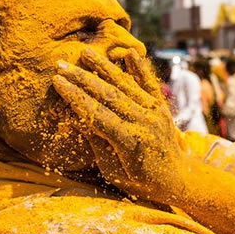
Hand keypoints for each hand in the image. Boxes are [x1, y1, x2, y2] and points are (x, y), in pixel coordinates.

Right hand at [52, 48, 187, 202]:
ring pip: (126, 85)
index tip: (57, 82)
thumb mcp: (114, 171)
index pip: (96, 114)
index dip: (75, 97)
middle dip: (82, 78)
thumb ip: (98, 145)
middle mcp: (143, 122)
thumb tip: (77, 118)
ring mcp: (155, 112)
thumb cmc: (141, 181)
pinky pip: (150, 84)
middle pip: (108, 95)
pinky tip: (130, 52)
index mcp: (129, 141)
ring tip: (85, 52)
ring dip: (104, 67)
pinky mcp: (162, 107)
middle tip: (60, 64)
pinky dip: (140, 68)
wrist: (177, 179)